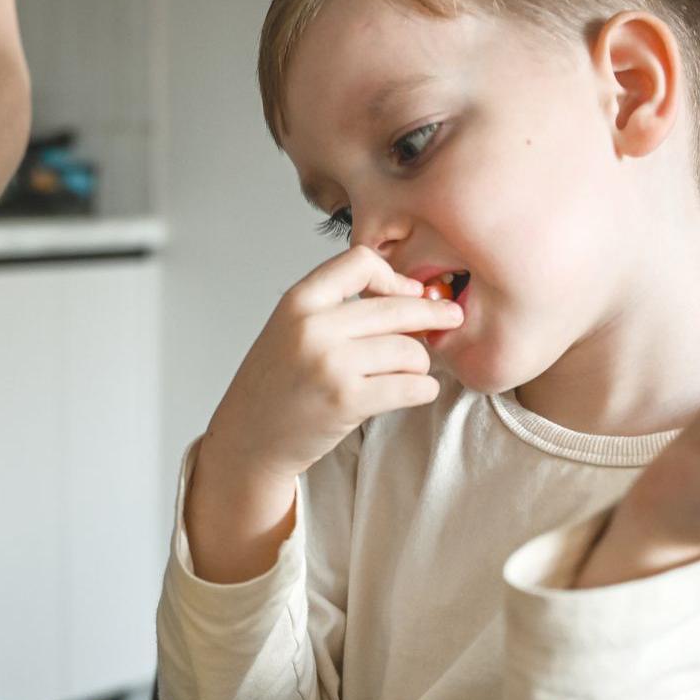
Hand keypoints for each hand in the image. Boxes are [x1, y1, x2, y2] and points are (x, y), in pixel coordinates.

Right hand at [201, 245, 462, 484]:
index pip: (360, 261)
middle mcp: (313, 328)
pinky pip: (411, 386)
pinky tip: (418, 390)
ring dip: (420, 362)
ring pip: (409, 350)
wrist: (249, 438)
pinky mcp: (347, 401)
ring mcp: (330, 365)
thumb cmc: (277, 384)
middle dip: (431, 314)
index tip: (407, 292)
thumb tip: (412, 294)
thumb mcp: (291, 328)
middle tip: (450, 317)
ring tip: (411, 371)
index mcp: (298, 302)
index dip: (393, 276)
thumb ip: (337, 307)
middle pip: (396, 307)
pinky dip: (423, 389)